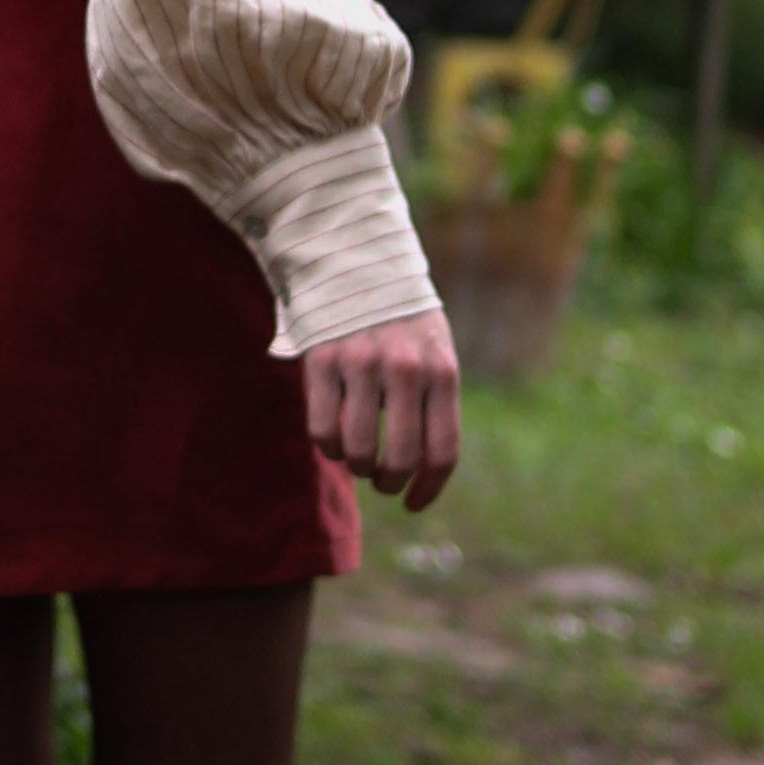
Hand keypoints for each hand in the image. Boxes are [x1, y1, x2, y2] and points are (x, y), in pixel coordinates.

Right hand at [303, 307, 461, 509]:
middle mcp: (405, 368)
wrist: (357, 261)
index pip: (441, 452)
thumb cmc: (402, 323)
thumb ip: (434, 403)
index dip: (427, 489)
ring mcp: (361, 364)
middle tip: (382, 480)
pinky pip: (323, 431)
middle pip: (399, 459)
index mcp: (442, 370)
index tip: (412, 504)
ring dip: (356, 465)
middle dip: (388, 482)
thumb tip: (421, 471)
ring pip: (356, 451)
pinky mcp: (322, 360)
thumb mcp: (435, 352)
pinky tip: (333, 437)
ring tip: (357, 456)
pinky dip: (328, 446)